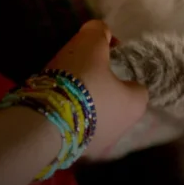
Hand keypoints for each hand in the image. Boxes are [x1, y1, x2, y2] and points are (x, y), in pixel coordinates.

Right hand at [46, 20, 148, 158]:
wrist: (47, 120)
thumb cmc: (79, 79)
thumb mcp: (90, 44)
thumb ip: (98, 32)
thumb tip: (100, 30)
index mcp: (136, 103)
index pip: (136, 84)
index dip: (120, 70)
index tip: (99, 60)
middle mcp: (123, 128)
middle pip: (115, 102)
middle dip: (100, 89)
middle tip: (78, 74)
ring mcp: (99, 145)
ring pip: (95, 119)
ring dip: (82, 106)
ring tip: (61, 91)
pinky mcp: (75, 153)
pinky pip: (74, 130)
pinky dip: (67, 119)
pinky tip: (52, 108)